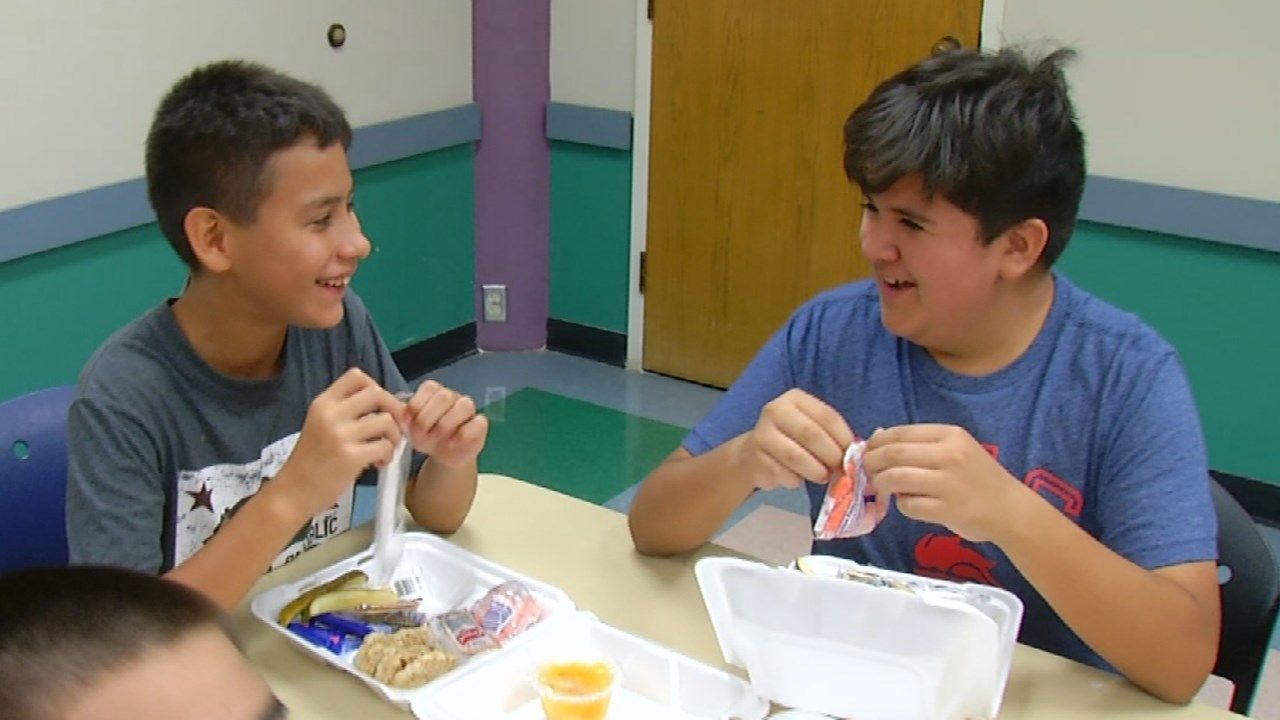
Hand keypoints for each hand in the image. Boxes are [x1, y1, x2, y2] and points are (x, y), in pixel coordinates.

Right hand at [284, 368, 403, 514]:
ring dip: (393, 436)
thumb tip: (384, 404)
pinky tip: (378, 463)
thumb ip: (345, 412)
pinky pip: (385, 446)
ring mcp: (340, 435)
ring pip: (386, 420)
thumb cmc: (309, 462)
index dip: (375, 387)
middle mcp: (331, 414)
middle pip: (377, 393)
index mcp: (323, 403)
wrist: (292, 493)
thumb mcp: (320, 426)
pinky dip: (388, 455)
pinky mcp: (350, 457)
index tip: (378, 407)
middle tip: (391, 428)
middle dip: (393, 409)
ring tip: (384, 449)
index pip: (356, 376)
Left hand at [402, 380, 488, 467]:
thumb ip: (402, 416)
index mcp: (434, 392)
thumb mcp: (409, 427)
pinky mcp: (480, 425)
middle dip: (428, 418)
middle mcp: (452, 396)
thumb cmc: (426, 435)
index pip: (429, 388)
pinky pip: (478, 423)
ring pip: (464, 405)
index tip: (408, 423)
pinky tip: (452, 443)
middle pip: (445, 396)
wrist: (443, 454)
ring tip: (436, 439)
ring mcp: (468, 410)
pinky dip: (463, 434)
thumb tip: (394, 412)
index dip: (417, 405)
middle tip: (420, 434)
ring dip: (446, 424)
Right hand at [731, 389, 852, 490]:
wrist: (754, 453)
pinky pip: (783, 474)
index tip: (852, 454)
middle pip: (812, 435)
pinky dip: (797, 481)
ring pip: (796, 457)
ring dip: (816, 471)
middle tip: (840, 469)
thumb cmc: (792, 439)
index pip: (827, 416)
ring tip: (823, 476)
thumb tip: (853, 454)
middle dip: (831, 456)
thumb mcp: (811, 426)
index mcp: (795, 399)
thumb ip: (831, 434)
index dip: (844, 438)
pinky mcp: (755, 459)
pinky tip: (799, 479)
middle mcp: (775, 411)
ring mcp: (762, 435)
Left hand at [862, 424, 1027, 542]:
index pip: (900, 433)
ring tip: (881, 488)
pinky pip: (908, 505)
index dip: (876, 442)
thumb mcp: (956, 449)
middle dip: (871, 462)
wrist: (1011, 510)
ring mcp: (949, 484)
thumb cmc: (978, 478)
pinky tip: (909, 504)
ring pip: (896, 478)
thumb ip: (921, 444)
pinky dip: (901, 504)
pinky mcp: (947, 510)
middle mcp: (950, 455)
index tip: (866, 451)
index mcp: (950, 435)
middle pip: (893, 454)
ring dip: (881, 484)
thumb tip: (878, 437)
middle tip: (865, 471)